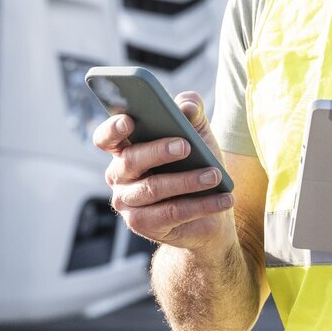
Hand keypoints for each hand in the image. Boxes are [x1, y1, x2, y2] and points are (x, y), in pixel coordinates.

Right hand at [92, 92, 235, 254]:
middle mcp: (119, 175)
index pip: (107, 137)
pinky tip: (224, 198)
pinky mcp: (141, 224)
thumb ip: (192, 112)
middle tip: (185, 145)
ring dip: (188, 181)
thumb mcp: (199, 133)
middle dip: (158, 151)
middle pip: (130, 160)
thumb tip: (187, 105)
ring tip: (215, 174)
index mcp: (126, 147)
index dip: (113, 128)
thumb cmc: (197, 163)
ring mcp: (127, 202)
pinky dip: (201, 205)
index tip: (129, 120)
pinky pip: (171, 213)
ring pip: (153, 188)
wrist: (210, 207)